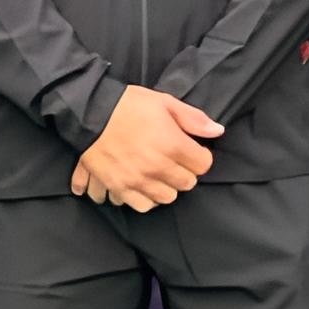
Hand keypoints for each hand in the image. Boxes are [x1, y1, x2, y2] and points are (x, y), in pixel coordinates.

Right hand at [75, 86, 219, 211]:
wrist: (90, 113)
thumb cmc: (129, 105)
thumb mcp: (164, 102)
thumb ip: (193, 119)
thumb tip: (218, 131)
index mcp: (172, 144)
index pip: (203, 164)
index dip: (200, 156)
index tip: (191, 150)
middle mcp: (157, 167)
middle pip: (187, 183)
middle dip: (184, 172)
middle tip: (174, 160)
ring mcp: (138, 180)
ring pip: (167, 198)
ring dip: (166, 187)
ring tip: (159, 173)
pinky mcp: (120, 187)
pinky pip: (142, 205)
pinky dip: (145, 198)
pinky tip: (143, 185)